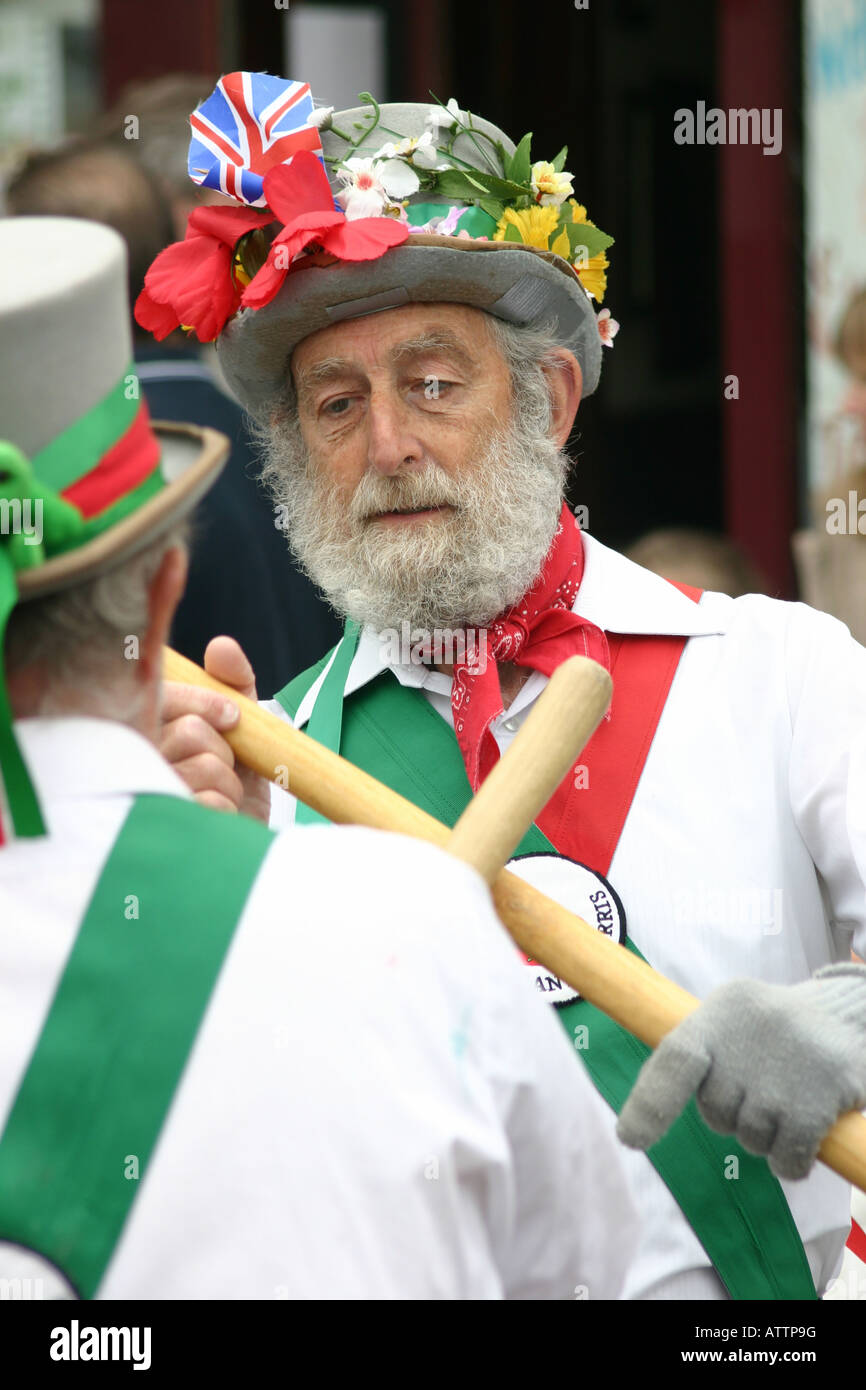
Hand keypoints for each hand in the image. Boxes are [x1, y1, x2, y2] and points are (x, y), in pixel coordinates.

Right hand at [159, 636, 270, 824]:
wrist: (239, 838)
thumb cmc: (233, 779)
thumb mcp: (241, 725)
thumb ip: (233, 683)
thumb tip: (221, 646)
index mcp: (146, 730)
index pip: (165, 697)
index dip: (205, 702)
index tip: (232, 716)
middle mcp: (136, 762)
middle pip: (192, 732)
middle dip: (225, 750)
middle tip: (223, 768)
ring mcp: (146, 797)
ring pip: (207, 766)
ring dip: (230, 783)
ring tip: (221, 795)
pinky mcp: (164, 829)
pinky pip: (212, 803)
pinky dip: (229, 809)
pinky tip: (216, 818)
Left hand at [616, 964, 865, 1178]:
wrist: (851, 1014)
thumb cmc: (776, 1027)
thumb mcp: (730, 1018)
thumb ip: (695, 1056)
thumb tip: (637, 1124)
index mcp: (719, 1014)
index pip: (675, 1059)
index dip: (649, 1103)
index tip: (630, 1140)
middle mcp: (748, 1040)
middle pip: (715, 1112)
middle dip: (734, 1113)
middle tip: (764, 1085)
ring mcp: (785, 1071)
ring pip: (750, 1140)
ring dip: (767, 1135)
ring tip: (790, 1097)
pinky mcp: (819, 1101)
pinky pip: (786, 1160)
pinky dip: (792, 1161)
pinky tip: (807, 1132)